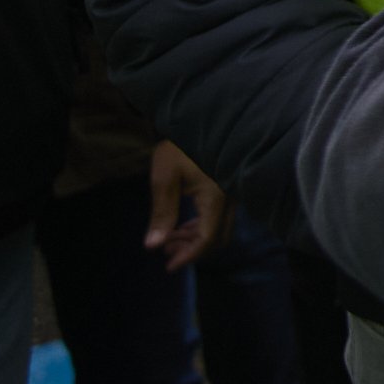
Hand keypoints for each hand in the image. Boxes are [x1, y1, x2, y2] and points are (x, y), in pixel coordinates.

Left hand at [144, 141, 229, 272]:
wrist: (202, 117)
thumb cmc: (181, 146)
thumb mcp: (165, 178)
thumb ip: (161, 213)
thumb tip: (152, 246)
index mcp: (216, 198)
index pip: (207, 238)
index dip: (189, 256)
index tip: (168, 266)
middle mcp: (230, 199)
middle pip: (217, 237)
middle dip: (192, 249)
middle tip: (165, 251)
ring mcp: (231, 193)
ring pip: (219, 228)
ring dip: (195, 238)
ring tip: (169, 238)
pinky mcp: (228, 187)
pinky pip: (219, 216)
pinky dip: (201, 226)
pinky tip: (182, 224)